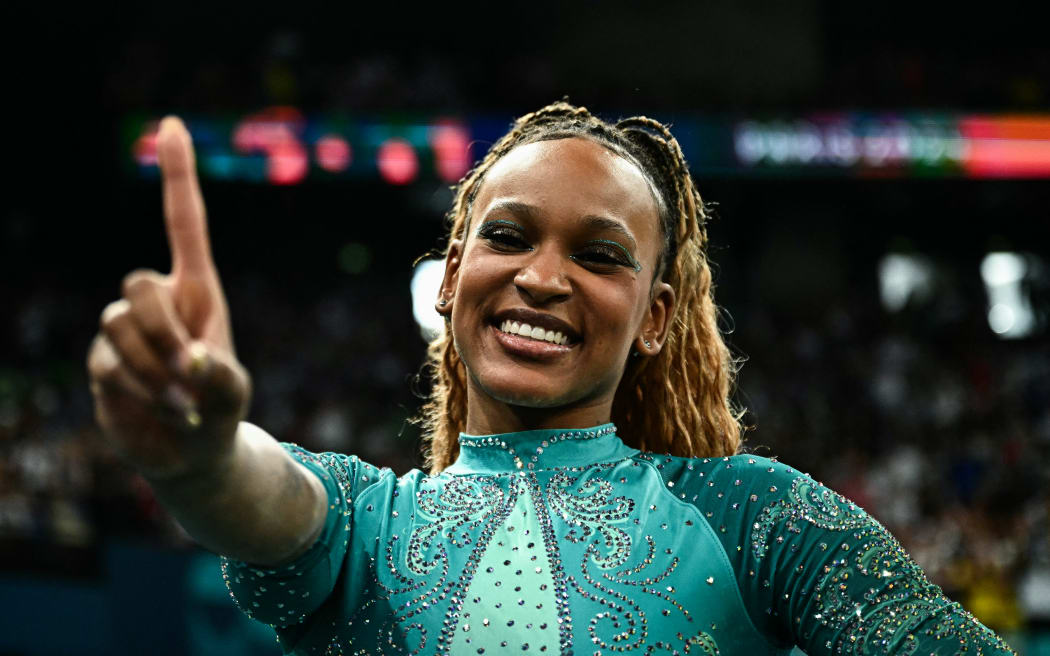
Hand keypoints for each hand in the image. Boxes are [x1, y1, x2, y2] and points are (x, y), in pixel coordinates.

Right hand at [87, 117, 251, 480]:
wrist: (191, 451)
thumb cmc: (220, 408)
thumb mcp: (233, 392)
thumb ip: (220, 376)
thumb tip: (190, 361)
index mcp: (197, 289)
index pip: (185, 224)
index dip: (177, 177)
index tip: (171, 124)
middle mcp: (156, 300)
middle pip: (138, 283)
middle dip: (162, 330)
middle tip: (191, 371)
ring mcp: (122, 330)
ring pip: (118, 324)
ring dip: (155, 368)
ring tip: (181, 399)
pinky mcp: (102, 362)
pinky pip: (110, 364)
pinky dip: (143, 390)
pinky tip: (165, 409)